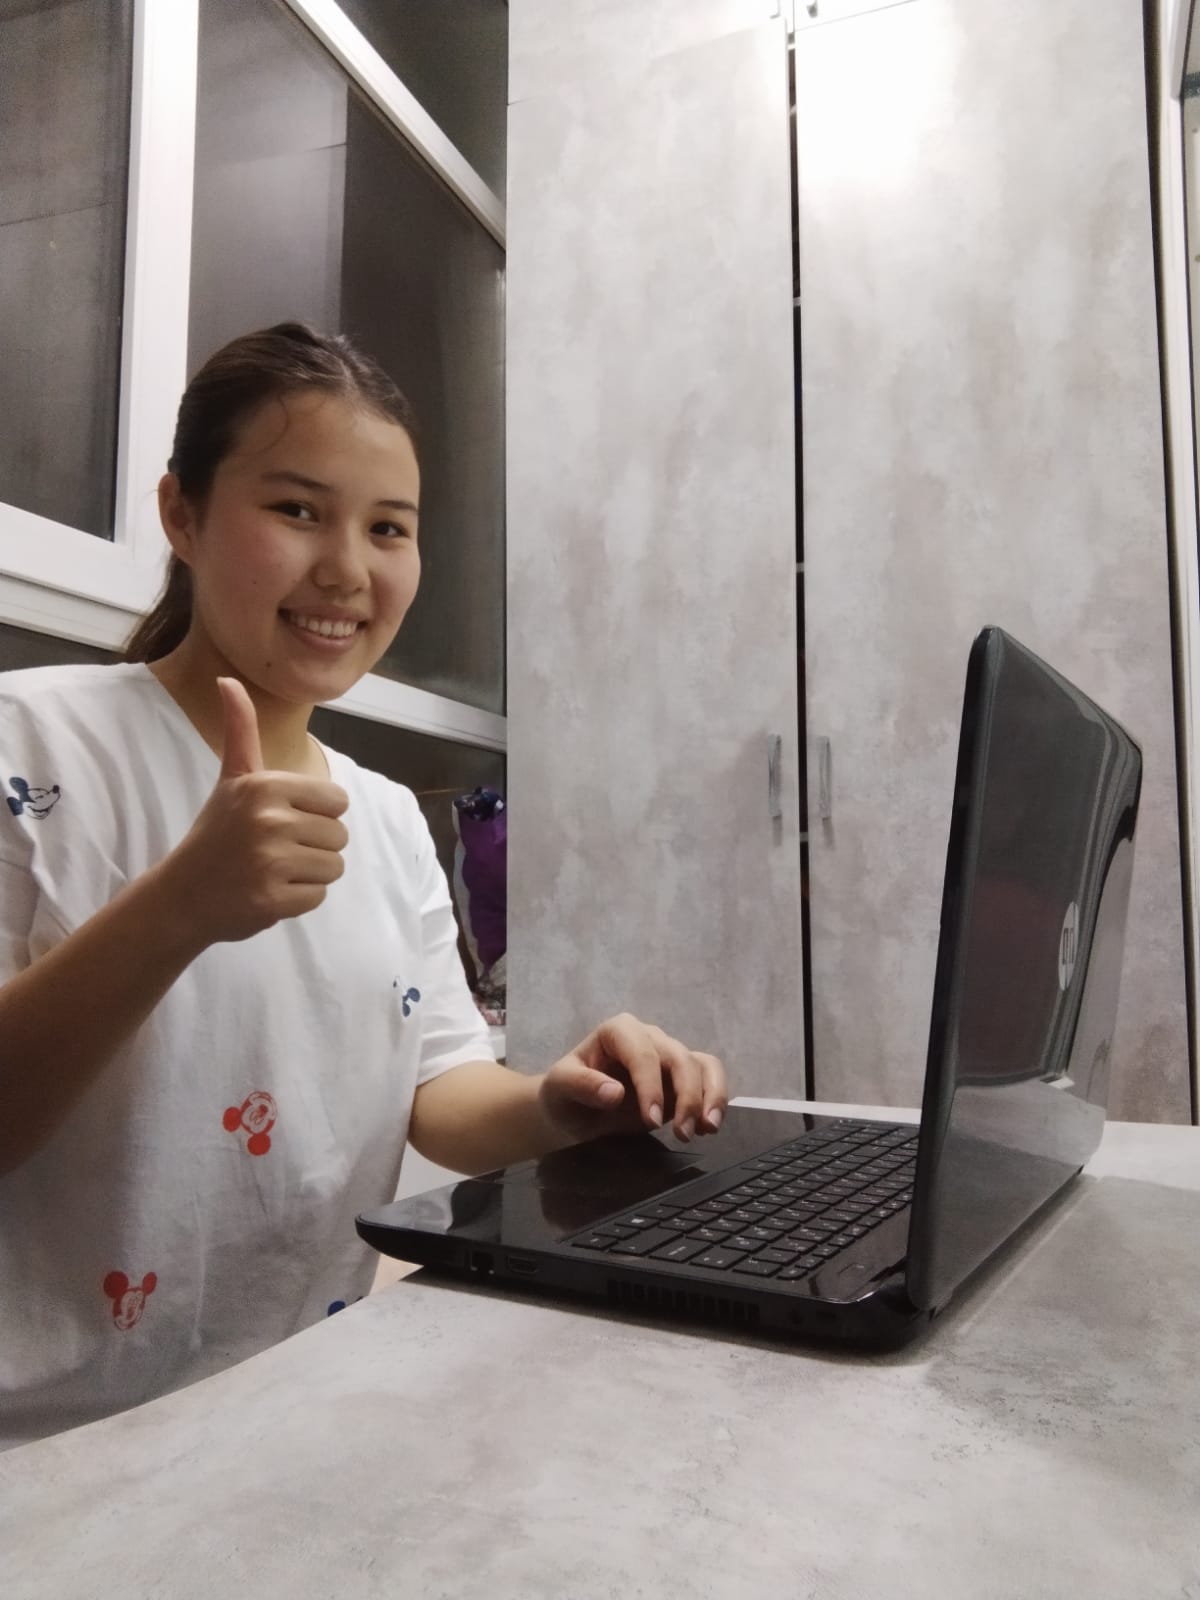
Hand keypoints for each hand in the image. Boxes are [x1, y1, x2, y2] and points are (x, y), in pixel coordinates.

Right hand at [163, 677, 349, 944]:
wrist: (182, 894)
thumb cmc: (216, 832)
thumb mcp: (231, 778)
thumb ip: (240, 730)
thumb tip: (228, 679)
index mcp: (266, 785)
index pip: (337, 800)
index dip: (317, 813)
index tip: (283, 820)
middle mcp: (269, 820)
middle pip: (340, 835)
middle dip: (314, 845)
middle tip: (275, 849)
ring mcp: (270, 862)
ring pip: (334, 867)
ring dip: (309, 873)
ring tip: (273, 869)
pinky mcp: (272, 900)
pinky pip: (318, 896)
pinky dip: (298, 899)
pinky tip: (268, 891)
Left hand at [537, 1013, 726, 1144]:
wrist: (574, 1110)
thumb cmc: (565, 1094)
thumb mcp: (560, 1088)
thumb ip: (581, 1085)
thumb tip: (615, 1092)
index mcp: (618, 1032)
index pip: (642, 1053)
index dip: (651, 1085)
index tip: (653, 1121)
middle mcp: (648, 1037)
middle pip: (679, 1057)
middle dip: (686, 1096)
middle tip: (681, 1134)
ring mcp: (667, 1056)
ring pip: (702, 1065)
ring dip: (709, 1097)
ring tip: (706, 1129)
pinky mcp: (682, 1077)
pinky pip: (709, 1077)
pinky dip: (715, 1098)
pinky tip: (708, 1126)